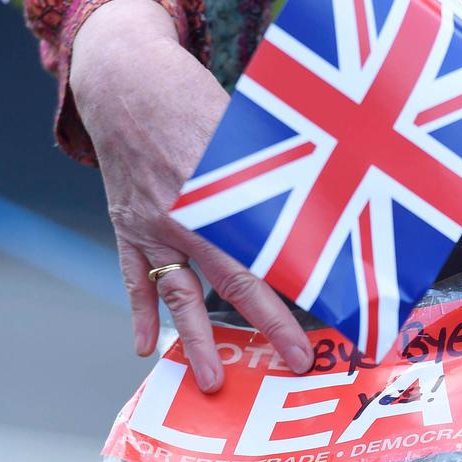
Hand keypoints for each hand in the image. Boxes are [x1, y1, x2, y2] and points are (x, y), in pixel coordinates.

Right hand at [71, 0, 312, 391]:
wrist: (126, 80)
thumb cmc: (196, 99)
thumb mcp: (246, 132)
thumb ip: (276, 176)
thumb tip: (322, 211)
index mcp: (227, 191)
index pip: (274, 249)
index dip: (304, 285)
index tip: (336, 308)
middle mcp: (190, 215)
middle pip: (236, 280)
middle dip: (269, 324)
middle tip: (294, 363)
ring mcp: (153, 224)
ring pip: (180, 293)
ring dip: (197, 339)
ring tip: (209, 380)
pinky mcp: (128, 225)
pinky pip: (135, 277)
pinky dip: (141, 312)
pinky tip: (145, 346)